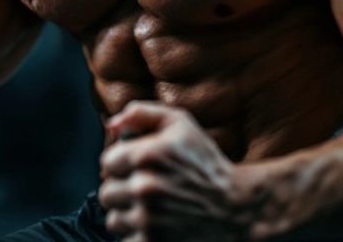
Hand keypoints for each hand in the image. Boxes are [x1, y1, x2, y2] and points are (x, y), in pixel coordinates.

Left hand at [98, 101, 258, 241]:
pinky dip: (137, 235)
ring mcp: (148, 218)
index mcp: (146, 154)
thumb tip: (111, 125)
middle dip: (123, 191)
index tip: (138, 169)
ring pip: (113, 219)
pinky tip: (156, 225)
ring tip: (152, 209)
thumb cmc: (206, 163)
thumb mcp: (180, 124)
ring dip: (129, 216)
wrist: (235, 206)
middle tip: (147, 190)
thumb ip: (141, 114)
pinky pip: (125, 240)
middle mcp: (144, 187)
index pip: (107, 162)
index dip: (122, 165)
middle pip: (107, 193)